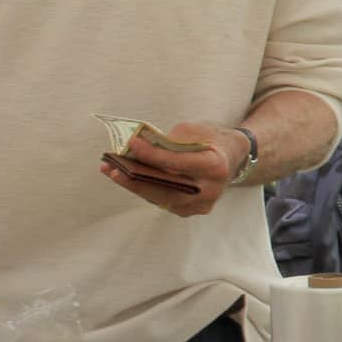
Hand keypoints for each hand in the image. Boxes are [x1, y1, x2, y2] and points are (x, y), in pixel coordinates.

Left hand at [98, 120, 243, 217]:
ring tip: (110, 171)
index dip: (152, 155)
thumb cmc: (207, 139)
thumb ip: (166, 142)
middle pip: (167, 189)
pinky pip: (164, 201)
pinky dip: (144, 190)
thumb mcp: (191, 132)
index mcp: (215, 166)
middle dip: (136, 179)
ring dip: (134, 186)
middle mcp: (210, 189)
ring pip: (162, 199)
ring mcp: (202, 203)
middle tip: (112, 169)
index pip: (178, 163)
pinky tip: (124, 178)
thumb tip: (135, 150)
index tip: (130, 144)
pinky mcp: (192, 209)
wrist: (230, 156)